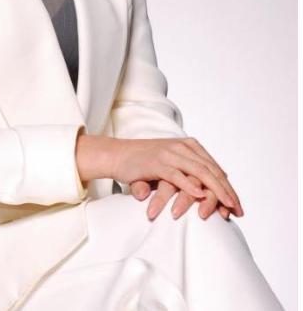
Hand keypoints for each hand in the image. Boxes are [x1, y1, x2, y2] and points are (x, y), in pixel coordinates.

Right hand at [110, 136, 242, 213]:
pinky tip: (201, 196)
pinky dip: (190, 186)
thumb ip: (190, 172)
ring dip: (216, 191)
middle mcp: (183, 147)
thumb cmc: (145, 164)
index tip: (237, 207)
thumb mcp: (172, 164)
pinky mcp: (158, 163)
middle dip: (227, 192)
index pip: (215, 168)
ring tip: (226, 207)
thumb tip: (209, 191)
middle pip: (212, 171)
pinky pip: (178, 176)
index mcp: (190, 145)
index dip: (228, 188)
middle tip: (238, 211)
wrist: (118, 155)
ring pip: (200, 173)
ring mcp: (170, 154)